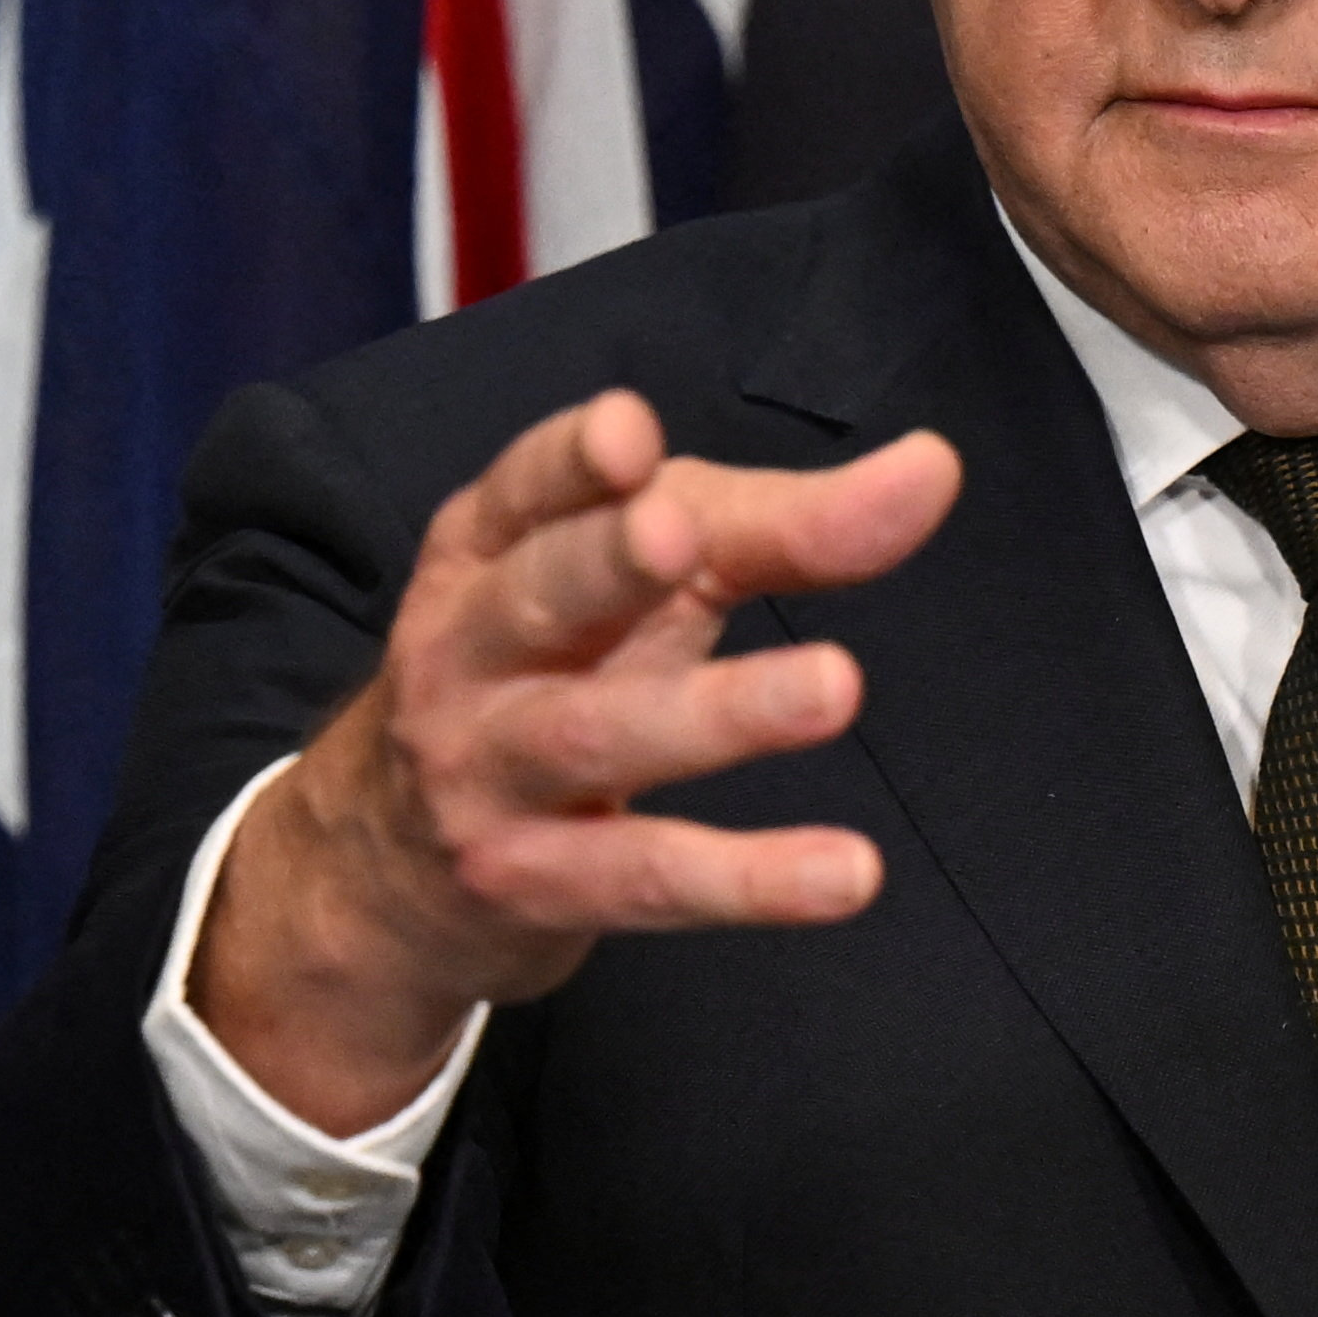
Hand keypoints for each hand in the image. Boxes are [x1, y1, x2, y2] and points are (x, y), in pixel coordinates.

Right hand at [192, 392, 963, 1134]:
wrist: (384, 874)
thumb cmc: (552, 673)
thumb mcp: (646, 584)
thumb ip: (782, 526)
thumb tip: (932, 472)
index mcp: (490, 552)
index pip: (523, 492)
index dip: (569, 462)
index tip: (631, 432)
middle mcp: (470, 652)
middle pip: (538, 597)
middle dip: (604, 564)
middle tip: (677, 537)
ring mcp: (489, 773)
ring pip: (597, 737)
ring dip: (717, 713)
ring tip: (835, 686)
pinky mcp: (533, 884)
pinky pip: (647, 876)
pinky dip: (750, 879)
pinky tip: (847, 872)